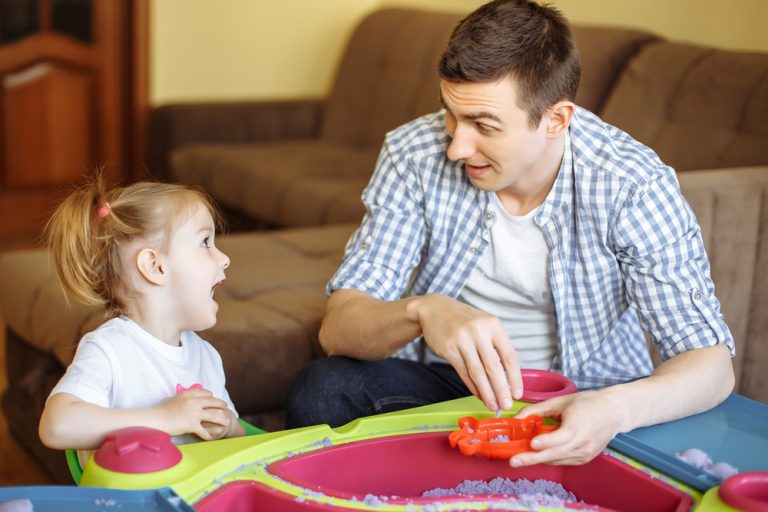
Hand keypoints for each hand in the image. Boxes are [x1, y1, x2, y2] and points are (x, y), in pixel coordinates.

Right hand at [158, 388, 230, 440]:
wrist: (155, 419)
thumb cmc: (159, 410)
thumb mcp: (170, 399)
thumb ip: (177, 398)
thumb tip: (177, 397)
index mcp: (188, 394)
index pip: (205, 393)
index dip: (211, 396)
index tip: (214, 399)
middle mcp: (194, 402)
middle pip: (213, 402)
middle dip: (221, 405)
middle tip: (226, 408)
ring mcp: (194, 413)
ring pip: (214, 415)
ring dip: (222, 419)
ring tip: (227, 422)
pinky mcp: (192, 424)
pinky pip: (204, 430)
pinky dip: (208, 435)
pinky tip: (210, 438)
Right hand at [411, 295, 522, 411]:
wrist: (434, 309)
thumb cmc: (464, 320)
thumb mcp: (484, 325)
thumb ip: (496, 346)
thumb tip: (507, 378)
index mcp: (493, 325)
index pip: (509, 356)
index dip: (515, 377)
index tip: (518, 393)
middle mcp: (479, 331)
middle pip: (493, 367)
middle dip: (501, 390)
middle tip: (506, 405)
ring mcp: (462, 340)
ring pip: (478, 372)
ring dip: (486, 392)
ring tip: (493, 405)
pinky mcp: (448, 348)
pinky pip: (463, 372)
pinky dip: (472, 386)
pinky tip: (479, 395)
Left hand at [509, 390, 625, 466]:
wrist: (614, 413)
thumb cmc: (588, 403)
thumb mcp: (560, 401)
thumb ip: (536, 410)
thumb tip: (516, 418)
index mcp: (578, 427)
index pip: (560, 438)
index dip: (546, 442)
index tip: (532, 443)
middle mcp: (582, 443)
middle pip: (554, 454)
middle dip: (532, 458)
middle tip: (514, 461)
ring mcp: (584, 454)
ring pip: (556, 460)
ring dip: (538, 459)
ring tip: (519, 458)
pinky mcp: (584, 459)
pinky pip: (562, 461)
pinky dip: (549, 458)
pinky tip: (538, 454)